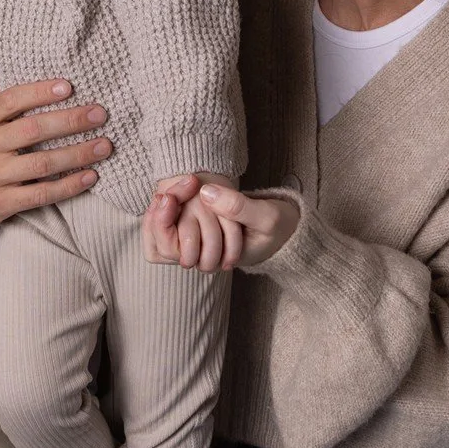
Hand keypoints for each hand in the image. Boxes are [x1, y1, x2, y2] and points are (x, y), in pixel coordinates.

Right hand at [0, 78, 111, 243]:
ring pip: (41, 163)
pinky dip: (68, 186)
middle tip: (100, 113)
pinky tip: (90, 177)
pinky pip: (41, 194)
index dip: (39, 92)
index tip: (67, 86)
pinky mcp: (0, 205)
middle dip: (70, 120)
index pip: (9, 101)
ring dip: (77, 154)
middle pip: (32, 130)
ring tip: (104, 145)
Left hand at [144, 175, 298, 271]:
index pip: (174, 249)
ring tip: (165, 189)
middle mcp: (207, 254)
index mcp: (217, 258)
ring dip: (163, 211)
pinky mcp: (206, 228)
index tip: (168, 195)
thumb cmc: (281, 227)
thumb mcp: (265, 216)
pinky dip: (173, 207)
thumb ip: (237, 207)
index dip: (164, 221)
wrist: (290, 228)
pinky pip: (179, 222)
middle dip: (158, 217)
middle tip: (162, 190)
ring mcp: (205, 242)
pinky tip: (174, 190)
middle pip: (164, 244)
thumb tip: (206, 192)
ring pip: (169, 233)